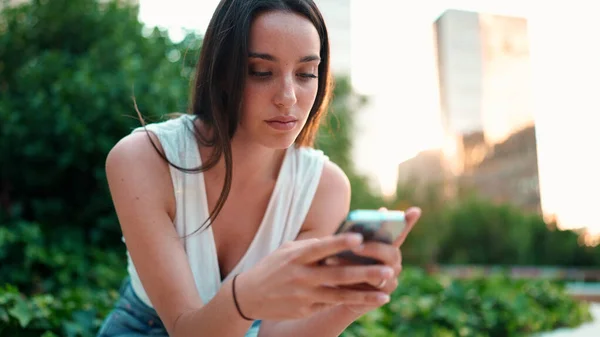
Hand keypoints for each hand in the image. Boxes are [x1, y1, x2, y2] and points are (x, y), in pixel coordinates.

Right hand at [233, 233, 396, 320]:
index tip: (360, 238)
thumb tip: (336, 241)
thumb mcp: (287, 250)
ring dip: (365, 295)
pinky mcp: (306, 309)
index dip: (340, 243)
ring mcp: (304, 295)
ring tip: (386, 294)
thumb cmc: (273, 267)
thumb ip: (310, 246)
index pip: (322, 248)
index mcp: (297, 256)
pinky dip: (352, 302)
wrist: (249, 296)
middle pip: (337, 275)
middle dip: (364, 273)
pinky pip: (332, 304)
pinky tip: (370, 300)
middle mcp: (302, 276)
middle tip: (388, 270)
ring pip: (339, 295)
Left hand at [340, 206, 421, 314]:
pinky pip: (371, 290)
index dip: (408, 222)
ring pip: (380, 273)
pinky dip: (354, 283)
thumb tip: (351, 228)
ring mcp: (391, 279)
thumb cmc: (345, 262)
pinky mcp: (382, 296)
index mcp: (388, 246)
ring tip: (334, 260)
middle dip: (373, 249)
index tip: (415, 210)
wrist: (341, 291)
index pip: (400, 232)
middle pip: (392, 254)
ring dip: (356, 267)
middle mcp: (394, 262)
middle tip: (355, 247)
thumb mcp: (347, 247)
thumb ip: (353, 237)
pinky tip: (338, 280)